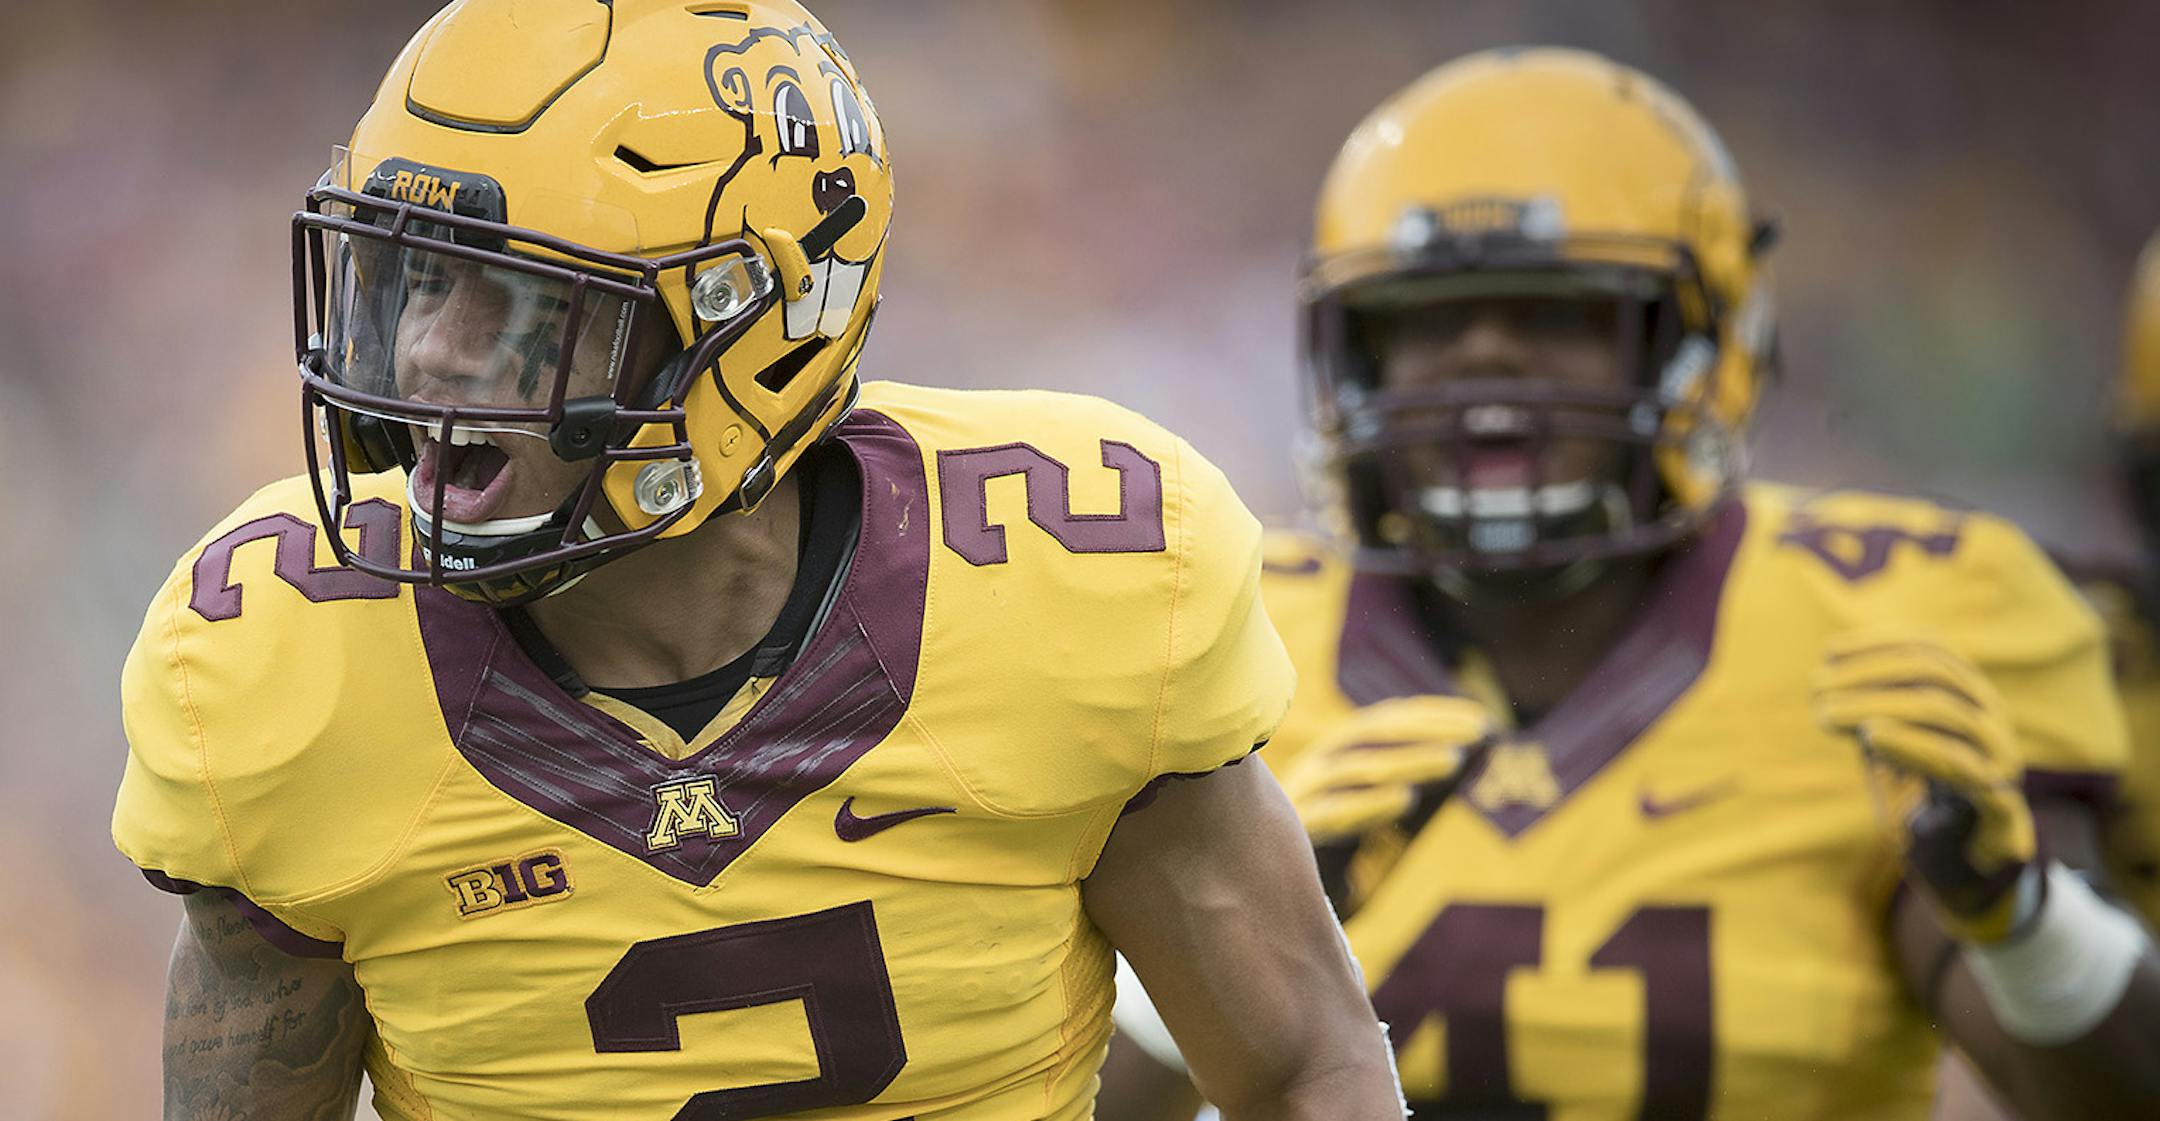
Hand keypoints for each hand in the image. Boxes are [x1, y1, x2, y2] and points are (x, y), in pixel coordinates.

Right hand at [1279, 695, 1497, 845]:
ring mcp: (1302, 797)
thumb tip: (1473, 750)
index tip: (1485, 720)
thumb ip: (1421, 784)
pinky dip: (1369, 804)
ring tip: (1454, 761)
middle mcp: (1316, 767)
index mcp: (1336, 755)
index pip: (1386, 721)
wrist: (1283, 905)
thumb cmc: (1344, 855)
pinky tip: (1406, 800)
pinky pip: (1334, 814)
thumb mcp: (1388, 814)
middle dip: (1427, 729)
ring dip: (1408, 761)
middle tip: (1479, 732)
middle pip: (1371, 733)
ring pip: (1356, 769)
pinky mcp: (1296, 835)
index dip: (1434, 715)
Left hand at [1812, 628, 2036, 942]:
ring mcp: (2002, 763)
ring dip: (1881, 706)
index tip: (1828, 651)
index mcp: (1972, 702)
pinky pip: (1961, 766)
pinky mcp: (2002, 806)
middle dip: (1870, 674)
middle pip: (1938, 676)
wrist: (1963, 871)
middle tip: (1815, 687)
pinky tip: (1872, 737)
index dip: (1881, 644)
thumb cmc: (1921, 801)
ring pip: (1948, 714)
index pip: (1935, 651)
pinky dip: (1915, 745)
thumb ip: (1869, 710)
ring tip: (1828, 714)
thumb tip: (1826, 672)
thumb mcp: (1890, 745)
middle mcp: (1992, 724)